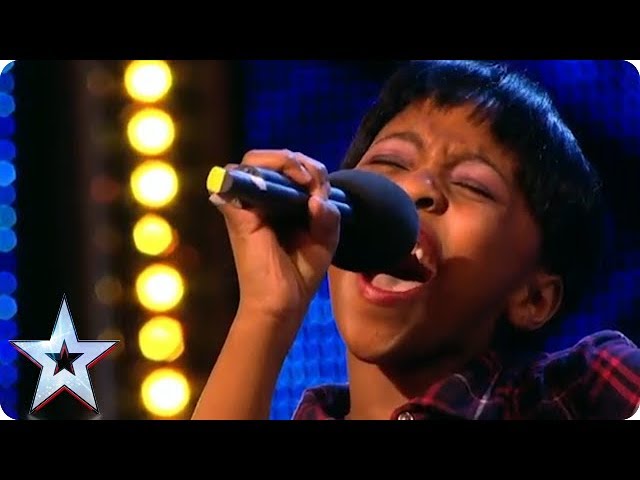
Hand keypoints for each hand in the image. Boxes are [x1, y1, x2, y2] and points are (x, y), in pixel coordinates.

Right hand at [211, 149, 340, 327]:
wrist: (283, 303)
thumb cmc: (300, 273)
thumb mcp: (324, 239)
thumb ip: (327, 214)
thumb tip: (318, 198)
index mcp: (278, 204)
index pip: (289, 169)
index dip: (308, 168)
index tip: (325, 188)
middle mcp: (259, 200)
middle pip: (272, 158)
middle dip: (300, 162)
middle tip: (316, 183)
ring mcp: (244, 204)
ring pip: (255, 159)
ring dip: (286, 162)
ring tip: (306, 181)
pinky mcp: (236, 211)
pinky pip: (240, 175)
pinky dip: (270, 171)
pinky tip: (296, 186)